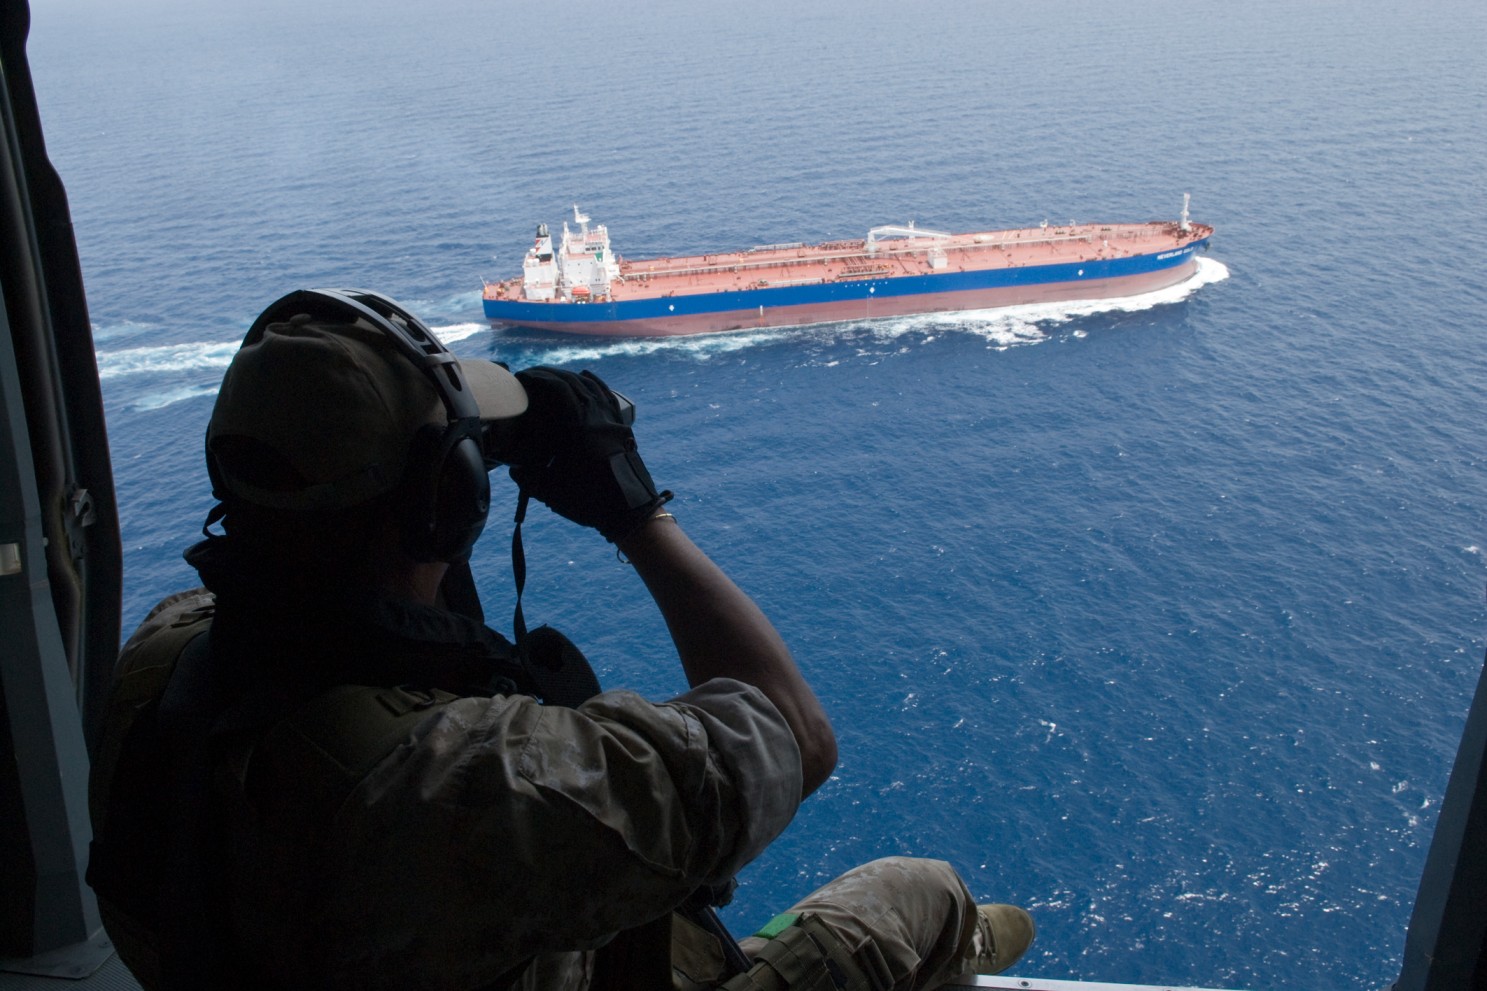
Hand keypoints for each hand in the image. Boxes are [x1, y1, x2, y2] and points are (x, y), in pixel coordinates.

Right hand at [508, 368, 668, 540]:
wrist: (630, 513)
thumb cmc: (589, 502)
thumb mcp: (549, 491)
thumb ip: (525, 477)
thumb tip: (513, 469)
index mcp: (577, 426)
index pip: (556, 387)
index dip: (536, 378)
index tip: (521, 378)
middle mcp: (597, 416)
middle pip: (572, 381)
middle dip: (550, 374)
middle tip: (532, 375)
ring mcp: (612, 420)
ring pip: (591, 385)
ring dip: (570, 377)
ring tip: (553, 376)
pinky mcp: (622, 426)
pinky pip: (607, 396)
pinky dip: (594, 383)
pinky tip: (586, 377)